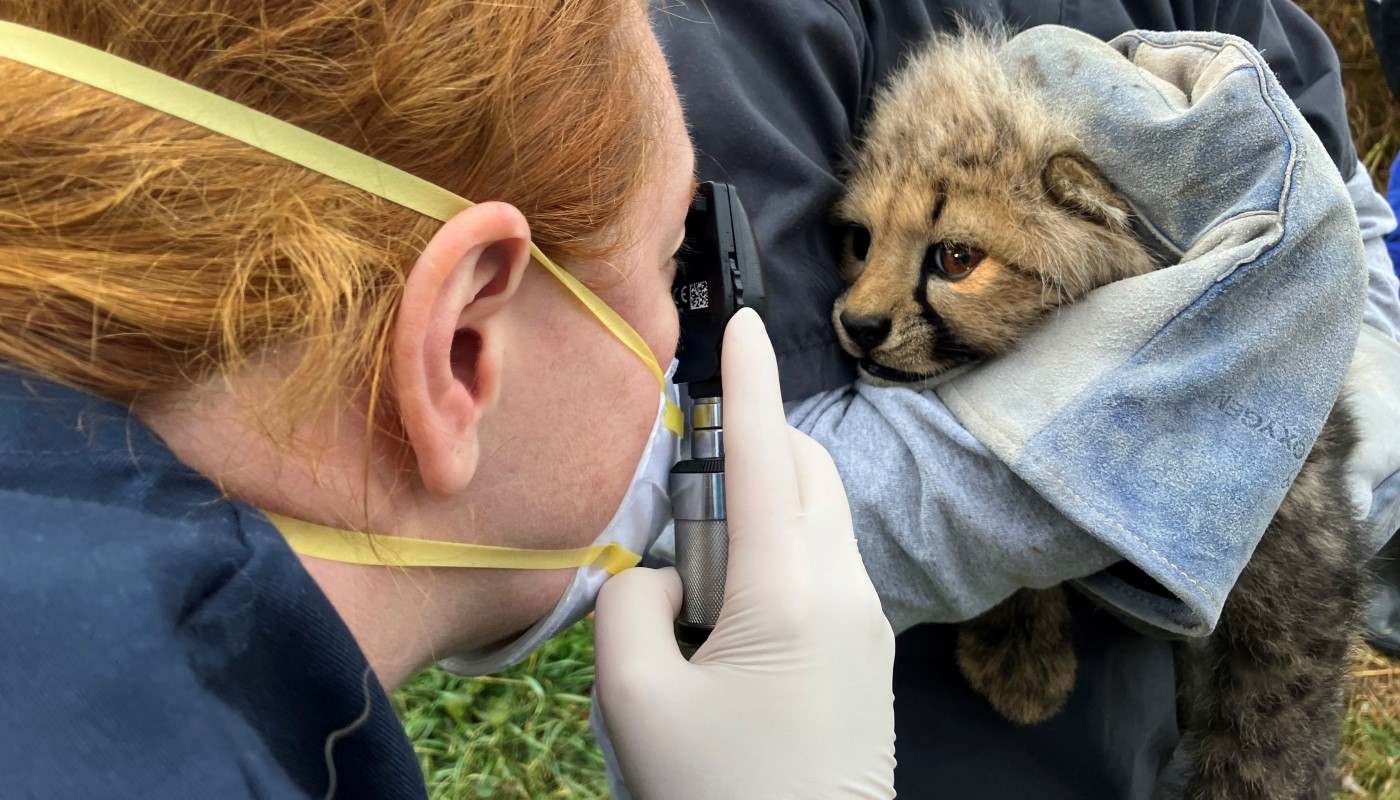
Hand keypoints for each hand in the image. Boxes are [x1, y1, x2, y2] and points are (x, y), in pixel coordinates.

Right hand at [594, 307, 895, 799]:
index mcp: (789, 591)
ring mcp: (867, 627)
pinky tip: (728, 624)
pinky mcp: (868, 660)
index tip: (743, 320)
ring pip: (819, 522)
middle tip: (685, 496)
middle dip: (755, 450)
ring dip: (764, 510)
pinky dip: (779, 557)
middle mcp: (845, 592)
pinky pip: (825, 570)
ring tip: (696, 584)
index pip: (769, 453)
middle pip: (808, 474)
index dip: (749, 379)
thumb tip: (653, 580)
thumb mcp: (635, 705)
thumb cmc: (718, 798)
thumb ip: (626, 610)